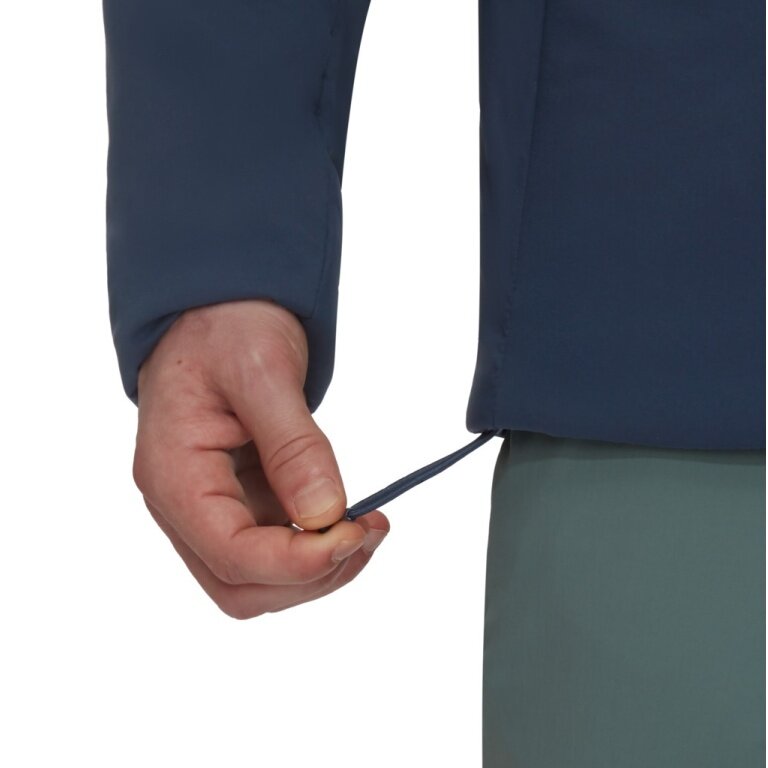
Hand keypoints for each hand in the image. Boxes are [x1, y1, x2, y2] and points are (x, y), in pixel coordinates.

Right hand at [132, 299, 388, 618]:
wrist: (218, 306)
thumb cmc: (227, 325)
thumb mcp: (263, 371)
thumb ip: (293, 446)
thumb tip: (325, 513)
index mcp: (173, 474)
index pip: (231, 555)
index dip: (297, 562)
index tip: (354, 533)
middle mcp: (183, 504)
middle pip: (242, 586)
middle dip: (310, 575)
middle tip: (367, 534)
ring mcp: (211, 507)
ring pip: (260, 580)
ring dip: (318, 569)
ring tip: (367, 528)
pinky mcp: (240, 501)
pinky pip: (275, 549)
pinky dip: (316, 548)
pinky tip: (350, 520)